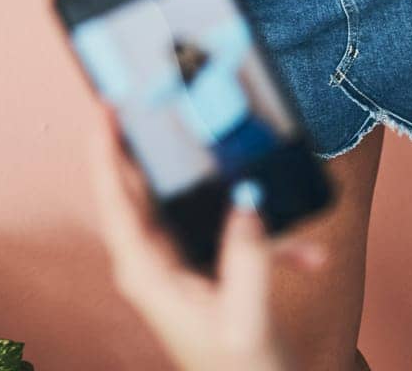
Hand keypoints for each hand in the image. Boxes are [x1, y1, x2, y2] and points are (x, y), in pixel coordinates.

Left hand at [91, 111, 322, 370]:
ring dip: (217, 183)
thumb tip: (247, 199)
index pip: (116, 200)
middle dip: (149, 144)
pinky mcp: (203, 267)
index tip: (106, 107)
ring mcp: (176, 263)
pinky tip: (306, 255)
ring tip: (223, 139)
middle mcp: (153, 264)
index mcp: (148, 274)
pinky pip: (228, 231)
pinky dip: (265, 236)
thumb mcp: (248, 317)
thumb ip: (247, 256)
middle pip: (142, 188)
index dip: (105, 151)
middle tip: (152, 95)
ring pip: (186, 202)